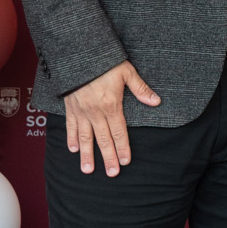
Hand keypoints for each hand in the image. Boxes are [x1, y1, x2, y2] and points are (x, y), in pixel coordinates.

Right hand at [63, 60, 160, 176]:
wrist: (77, 54)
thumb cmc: (104, 62)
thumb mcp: (126, 72)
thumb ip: (140, 88)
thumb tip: (156, 101)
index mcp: (111, 105)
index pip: (119, 132)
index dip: (123, 148)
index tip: (125, 162)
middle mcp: (95, 112)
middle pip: (103, 139)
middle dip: (108, 158)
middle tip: (112, 173)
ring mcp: (81, 111)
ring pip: (85, 137)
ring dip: (87, 154)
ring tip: (88, 170)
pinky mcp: (70, 107)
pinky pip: (71, 126)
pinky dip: (71, 138)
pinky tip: (73, 149)